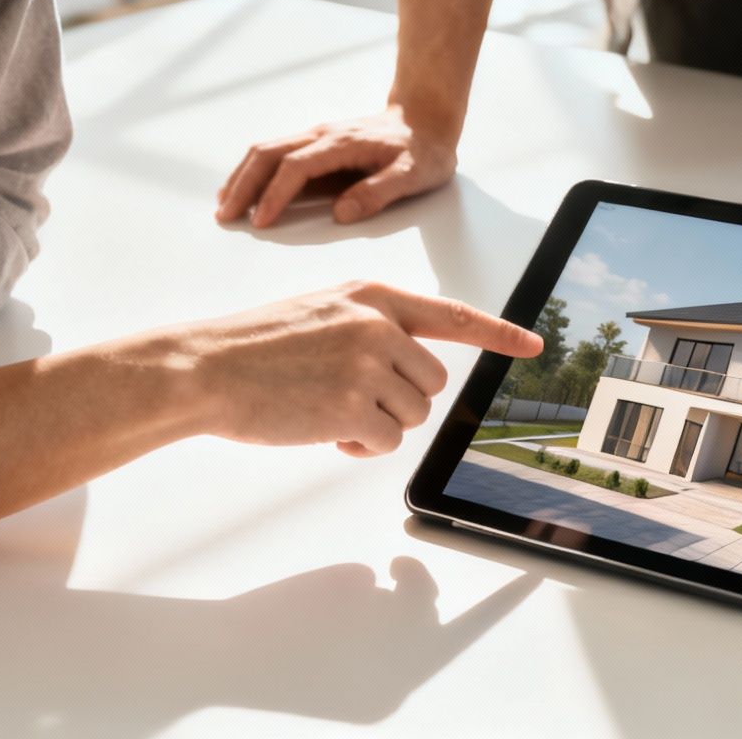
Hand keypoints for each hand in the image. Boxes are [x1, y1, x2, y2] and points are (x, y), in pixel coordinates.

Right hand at [167, 281, 540, 455]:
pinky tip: (322, 428)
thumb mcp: (323, 312)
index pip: (453, 315)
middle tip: (347, 397)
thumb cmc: (256, 346)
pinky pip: (385, 442)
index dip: (499, 333)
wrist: (206, 367)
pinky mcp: (353, 406)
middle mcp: (377, 326)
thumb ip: (371, 327)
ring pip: (413, 416)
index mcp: (372, 297)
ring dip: (377, 424)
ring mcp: (367, 365)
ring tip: (326, 407)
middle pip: (432, 382)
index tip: (535, 345)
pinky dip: (360, 445)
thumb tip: (410, 368)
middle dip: (399, 400)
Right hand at [216, 105, 458, 227]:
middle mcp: (322, 135)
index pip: (296, 167)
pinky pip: (275, 155)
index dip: (276, 194)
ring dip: (242, 177)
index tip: (261, 222)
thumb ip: (378, 192)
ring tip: (224, 207)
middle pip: (268, 153)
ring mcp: (315, 137)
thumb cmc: (422, 150)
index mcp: (343, 143)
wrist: (425, 120)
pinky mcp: (314, 145)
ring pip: (266, 151)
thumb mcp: (414, 175)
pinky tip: (243, 191)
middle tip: (226, 217)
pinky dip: (253, 173)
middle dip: (244, 185)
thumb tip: (341, 212)